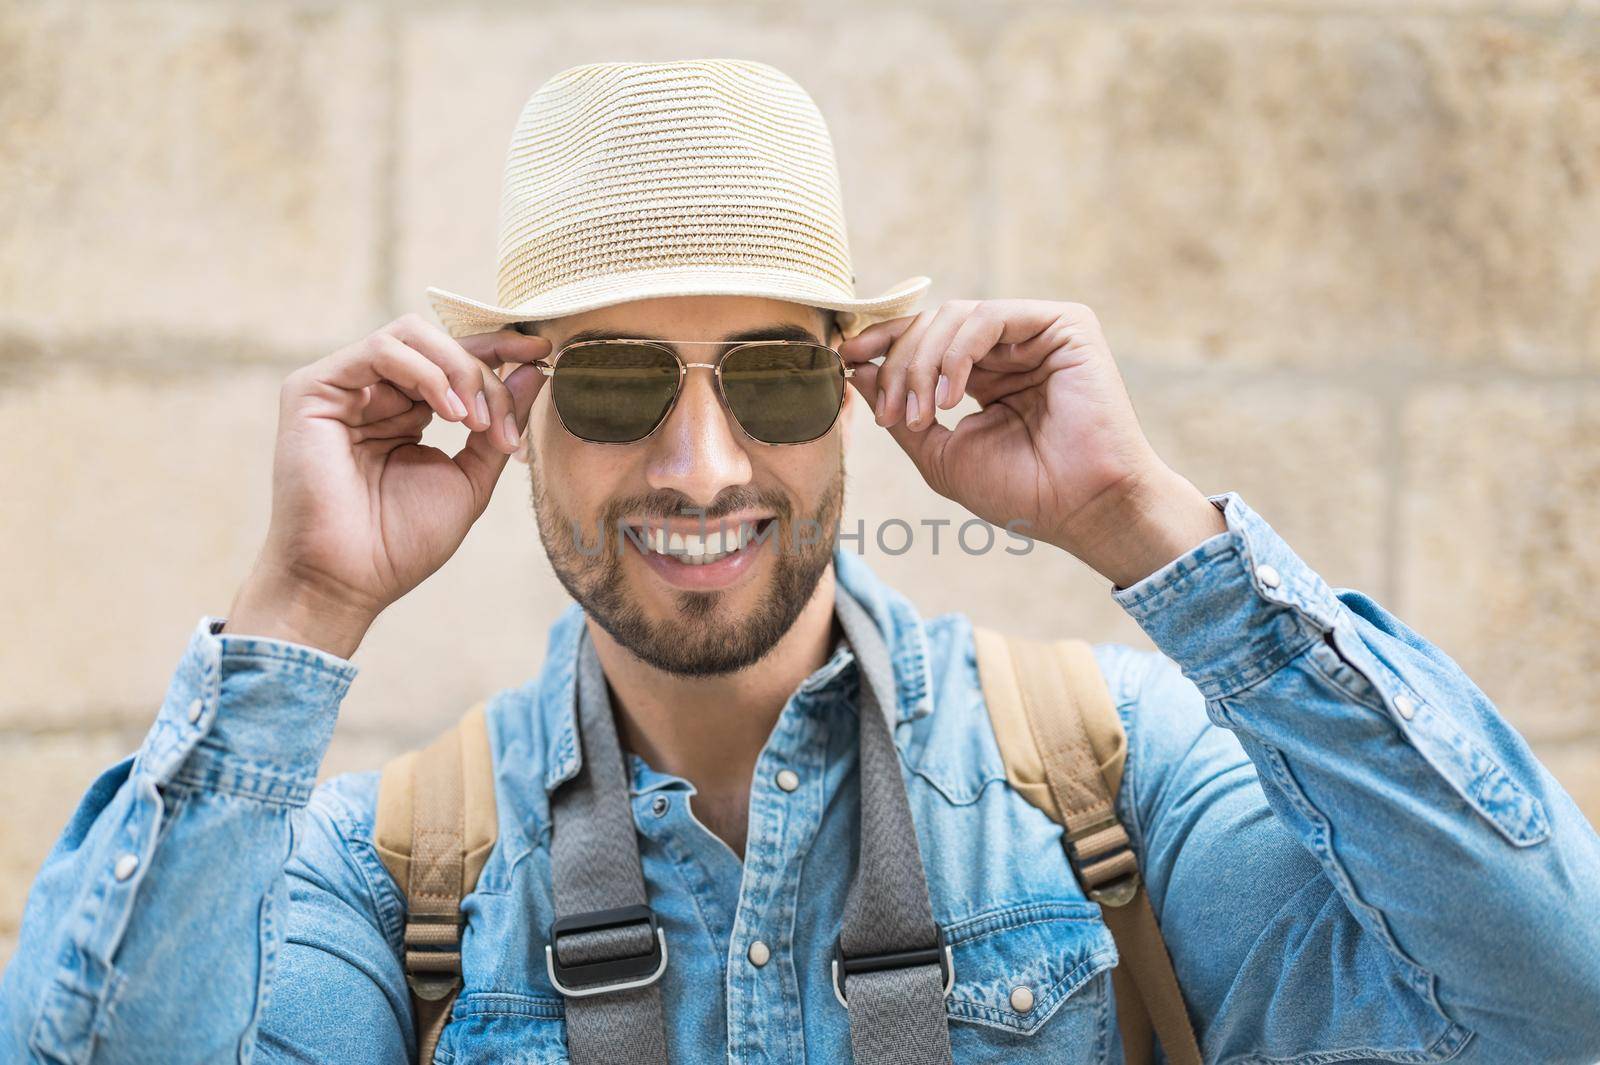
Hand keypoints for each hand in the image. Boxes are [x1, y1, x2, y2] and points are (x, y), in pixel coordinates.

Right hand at [225, 314, 549, 655]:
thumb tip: (535, 370)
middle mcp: (373, 393)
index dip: (498, 348)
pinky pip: (381, 349)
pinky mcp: (313, 389)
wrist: (350, 580)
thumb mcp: (470, 478)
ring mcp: (342, 388)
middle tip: (502, 425)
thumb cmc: (402, 542)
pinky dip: (427, 373)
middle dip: (485, 373)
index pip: (453, 360)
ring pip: (413, 336)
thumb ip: (499, 424)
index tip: (543, 353)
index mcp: (405, 411)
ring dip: (460, 371)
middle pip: (440, 344)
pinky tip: (449, 412)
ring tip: (476, 423)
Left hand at [839, 298, 1225, 587]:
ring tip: (923, 415)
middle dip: (899, 366)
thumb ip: (899, 410)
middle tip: (892, 415)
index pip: (924, 339)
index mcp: (983, 374)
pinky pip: (989, 317)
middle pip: (932, 324)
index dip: (882, 343)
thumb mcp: (941, 454)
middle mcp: (1009, 348)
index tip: (844, 360)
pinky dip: (958, 354)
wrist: (1081, 509)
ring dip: (923, 365)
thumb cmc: (1021, 492)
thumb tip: (854, 369)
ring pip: (954, 317)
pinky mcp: (1065, 325)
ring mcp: (1037, 333)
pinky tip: (952, 397)